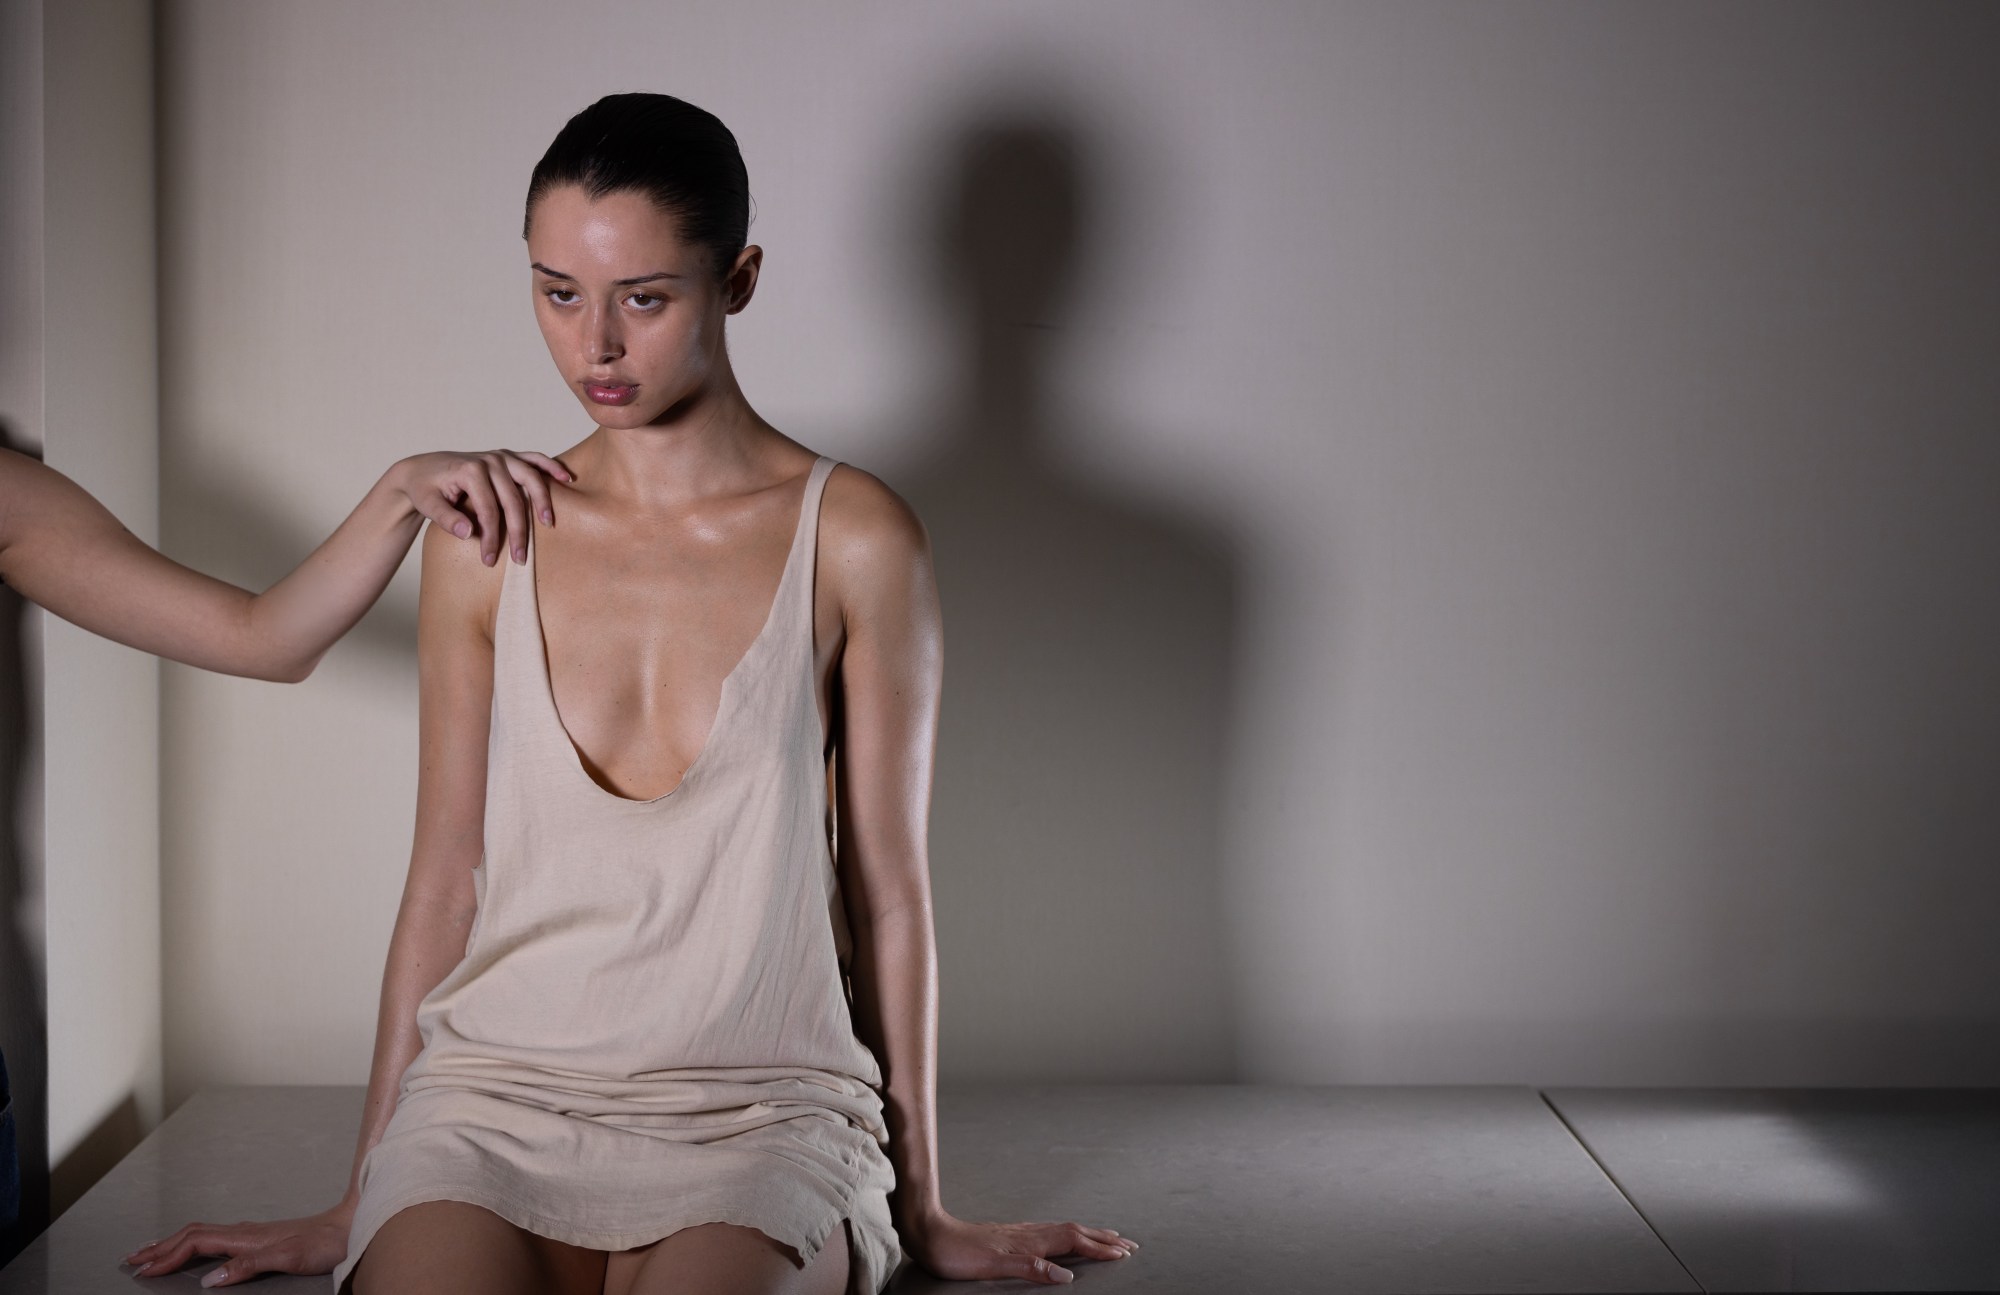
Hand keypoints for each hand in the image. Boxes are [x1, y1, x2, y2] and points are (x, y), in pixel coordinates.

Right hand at [119, 1202, 352, 1285]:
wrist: (349, 1227)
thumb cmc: (324, 1243)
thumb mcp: (288, 1258)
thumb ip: (248, 1266)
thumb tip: (211, 1280)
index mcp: (245, 1236)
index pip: (194, 1244)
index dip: (166, 1257)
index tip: (143, 1270)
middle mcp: (244, 1231)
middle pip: (190, 1235)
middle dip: (159, 1247)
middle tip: (131, 1259)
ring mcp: (250, 1233)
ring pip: (200, 1234)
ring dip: (172, 1243)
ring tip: (150, 1252)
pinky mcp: (258, 1238)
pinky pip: (214, 1238)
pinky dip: (192, 1244)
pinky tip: (192, 1250)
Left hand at [390, 448, 574, 566]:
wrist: (422, 470)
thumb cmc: (425, 489)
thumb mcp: (427, 504)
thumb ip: (446, 519)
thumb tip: (469, 534)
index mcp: (470, 470)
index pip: (488, 509)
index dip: (491, 537)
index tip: (489, 560)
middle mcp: (489, 460)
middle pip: (513, 499)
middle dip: (518, 531)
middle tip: (521, 558)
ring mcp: (501, 457)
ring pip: (530, 478)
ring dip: (542, 501)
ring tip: (549, 524)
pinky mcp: (507, 457)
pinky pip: (534, 460)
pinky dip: (551, 467)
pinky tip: (566, 479)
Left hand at [904, 1210, 1136, 1284]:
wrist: (930, 1233)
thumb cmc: (958, 1253)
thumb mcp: (993, 1265)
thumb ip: (1031, 1268)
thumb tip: (1066, 1276)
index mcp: (1030, 1241)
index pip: (1074, 1242)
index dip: (1100, 1249)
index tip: (1124, 1254)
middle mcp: (1029, 1232)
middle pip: (1075, 1232)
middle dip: (1104, 1238)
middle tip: (1129, 1244)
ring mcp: (1021, 1231)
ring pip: (1064, 1229)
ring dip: (1090, 1234)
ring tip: (1107, 1237)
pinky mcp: (1011, 1234)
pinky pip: (1051, 1231)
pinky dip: (1069, 1234)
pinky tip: (1065, 1238)